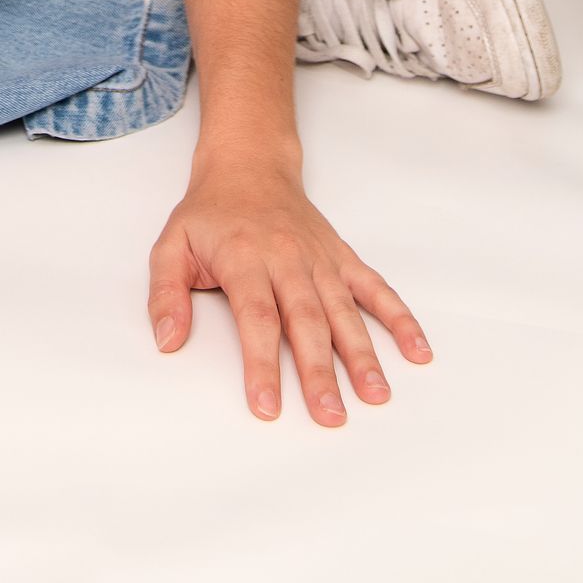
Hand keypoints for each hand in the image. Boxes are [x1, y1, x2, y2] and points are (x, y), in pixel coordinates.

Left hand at [147, 155, 432, 423]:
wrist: (249, 166)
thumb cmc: (210, 214)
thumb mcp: (171, 246)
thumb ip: (165, 295)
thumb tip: (167, 340)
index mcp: (245, 258)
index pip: (257, 317)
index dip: (262, 364)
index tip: (268, 406)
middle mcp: (288, 259)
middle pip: (307, 320)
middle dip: (319, 371)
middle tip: (330, 415)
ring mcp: (320, 259)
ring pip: (344, 310)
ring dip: (362, 354)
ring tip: (376, 395)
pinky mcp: (342, 258)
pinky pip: (375, 288)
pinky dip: (399, 318)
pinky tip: (417, 350)